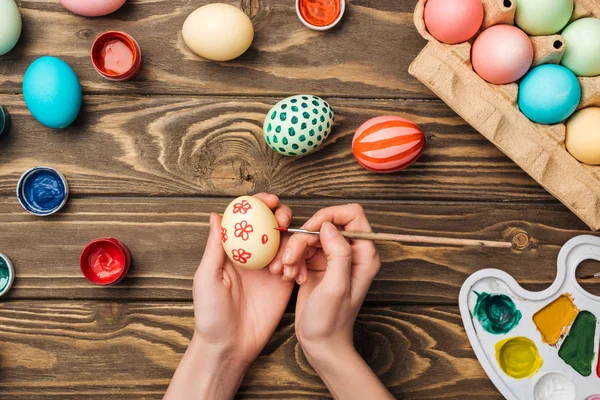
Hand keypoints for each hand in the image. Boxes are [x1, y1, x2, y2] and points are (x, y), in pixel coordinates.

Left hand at [165, 194, 293, 399]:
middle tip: (281, 221)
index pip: (248, 218)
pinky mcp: (284, 283)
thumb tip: (216, 215)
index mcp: (234, 250)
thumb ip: (215, 247)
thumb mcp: (207, 278)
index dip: (259, 204)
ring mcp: (270, 268)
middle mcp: (253, 254)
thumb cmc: (211, 315)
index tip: (269, 200)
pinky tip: (293, 276)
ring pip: (288, 241)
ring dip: (291, 244)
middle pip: (271, 224)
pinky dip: (300, 264)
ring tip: (281, 266)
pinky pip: (297, 264)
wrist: (229, 347)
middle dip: (281, 215)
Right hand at [283, 204, 379, 356]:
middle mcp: (351, 252)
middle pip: (325, 225)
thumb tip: (329, 226)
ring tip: (289, 272)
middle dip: (304, 239)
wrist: (321, 343)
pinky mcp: (319, 265)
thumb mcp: (336, 287)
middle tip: (291, 259)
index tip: (311, 229)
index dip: (330, 215)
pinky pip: (302, 250)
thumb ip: (338, 254)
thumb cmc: (332, 320)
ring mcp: (334, 258)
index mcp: (364, 254)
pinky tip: (291, 277)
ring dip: (295, 252)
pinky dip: (293, 260)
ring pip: (310, 237)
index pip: (352, 214)